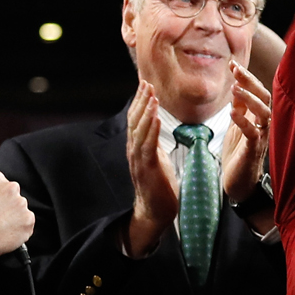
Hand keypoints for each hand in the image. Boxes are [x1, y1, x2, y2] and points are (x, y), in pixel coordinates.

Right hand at [0, 170, 35, 260]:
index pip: (2, 183)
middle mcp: (12, 189)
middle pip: (14, 195)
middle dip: (8, 206)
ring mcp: (22, 205)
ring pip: (21, 210)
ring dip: (15, 217)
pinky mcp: (28, 220)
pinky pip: (27, 224)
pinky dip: (20, 230)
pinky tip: (6, 234)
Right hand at [123, 81, 178, 257]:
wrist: (155, 212)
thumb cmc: (160, 186)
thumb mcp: (157, 159)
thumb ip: (154, 143)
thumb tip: (157, 127)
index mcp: (138, 147)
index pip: (137, 120)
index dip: (140, 101)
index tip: (145, 84)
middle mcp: (134, 151)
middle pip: (135, 121)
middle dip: (141, 101)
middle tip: (146, 82)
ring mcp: (138, 160)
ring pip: (140, 131)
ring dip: (146, 112)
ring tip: (152, 95)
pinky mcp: (147, 169)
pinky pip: (148, 147)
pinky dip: (152, 131)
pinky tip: (156, 118)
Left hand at [221, 62, 271, 205]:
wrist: (238, 183)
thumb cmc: (238, 154)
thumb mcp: (237, 125)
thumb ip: (239, 108)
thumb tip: (236, 85)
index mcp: (259, 117)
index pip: (258, 91)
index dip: (247, 77)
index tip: (233, 64)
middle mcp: (264, 124)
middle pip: (265, 97)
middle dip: (251, 82)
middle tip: (236, 71)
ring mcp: (261, 137)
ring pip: (263, 113)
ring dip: (249, 99)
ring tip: (234, 89)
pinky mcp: (253, 150)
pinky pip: (253, 133)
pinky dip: (243, 122)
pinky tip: (232, 113)